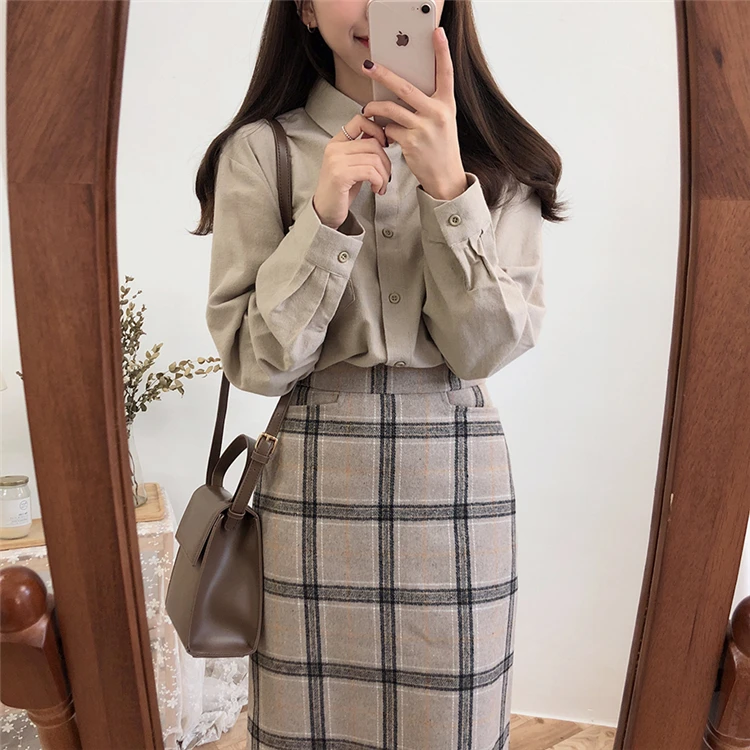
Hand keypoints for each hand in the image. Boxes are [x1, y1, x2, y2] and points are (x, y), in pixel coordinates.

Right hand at [312, 113, 390, 228]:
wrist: (325, 212)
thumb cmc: (340, 191)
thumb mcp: (352, 165)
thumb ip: (363, 151)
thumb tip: (383, 138)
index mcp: (337, 142)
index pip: (360, 121)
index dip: (378, 130)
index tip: (385, 145)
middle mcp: (335, 148)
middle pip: (373, 143)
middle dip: (386, 161)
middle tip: (385, 176)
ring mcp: (336, 161)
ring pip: (374, 158)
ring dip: (384, 175)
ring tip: (380, 186)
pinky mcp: (340, 175)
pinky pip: (370, 171)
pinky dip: (379, 182)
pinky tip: (376, 189)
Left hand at [360, 26, 467, 200]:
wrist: (445, 176)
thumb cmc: (441, 147)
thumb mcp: (442, 122)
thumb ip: (428, 105)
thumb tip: (400, 91)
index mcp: (446, 104)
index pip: (446, 72)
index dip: (442, 51)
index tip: (436, 33)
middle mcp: (437, 113)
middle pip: (405, 87)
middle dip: (384, 74)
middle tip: (369, 66)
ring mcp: (423, 127)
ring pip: (391, 109)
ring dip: (374, 107)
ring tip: (366, 108)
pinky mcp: (411, 142)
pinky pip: (389, 129)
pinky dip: (384, 131)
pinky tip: (384, 135)